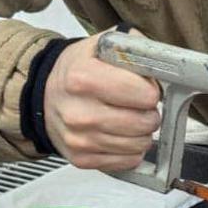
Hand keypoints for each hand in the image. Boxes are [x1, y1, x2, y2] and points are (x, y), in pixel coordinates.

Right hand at [44, 31, 161, 169]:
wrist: (44, 96)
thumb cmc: (77, 71)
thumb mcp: (101, 46)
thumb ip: (134, 47)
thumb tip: (162, 60)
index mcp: (83, 78)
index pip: (145, 94)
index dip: (151, 90)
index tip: (144, 87)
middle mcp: (78, 112)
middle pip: (145, 123)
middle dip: (150, 113)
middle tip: (139, 106)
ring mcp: (79, 139)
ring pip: (140, 145)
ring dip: (142, 133)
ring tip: (129, 119)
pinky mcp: (82, 159)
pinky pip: (128, 161)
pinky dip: (131, 150)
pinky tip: (120, 134)